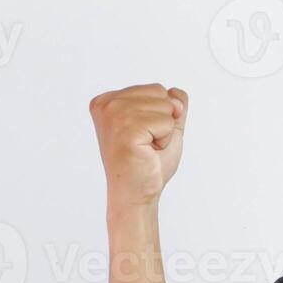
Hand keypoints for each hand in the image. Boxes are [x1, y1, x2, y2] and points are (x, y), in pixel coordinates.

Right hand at [89, 82, 188, 209]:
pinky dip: (165, 140)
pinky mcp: (126, 129)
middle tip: (146, 144)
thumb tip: (176, 92)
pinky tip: (147, 152)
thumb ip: (172, 105)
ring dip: (164, 132)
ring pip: (166, 106)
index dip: (160, 116)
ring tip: (146, 148)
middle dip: (164, 121)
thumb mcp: (165, 126)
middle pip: (160, 92)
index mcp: (108, 100)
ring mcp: (114, 115)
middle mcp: (106, 104)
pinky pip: (166, 122)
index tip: (142, 136)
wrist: (137, 193)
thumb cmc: (148, 163)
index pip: (156, 89)